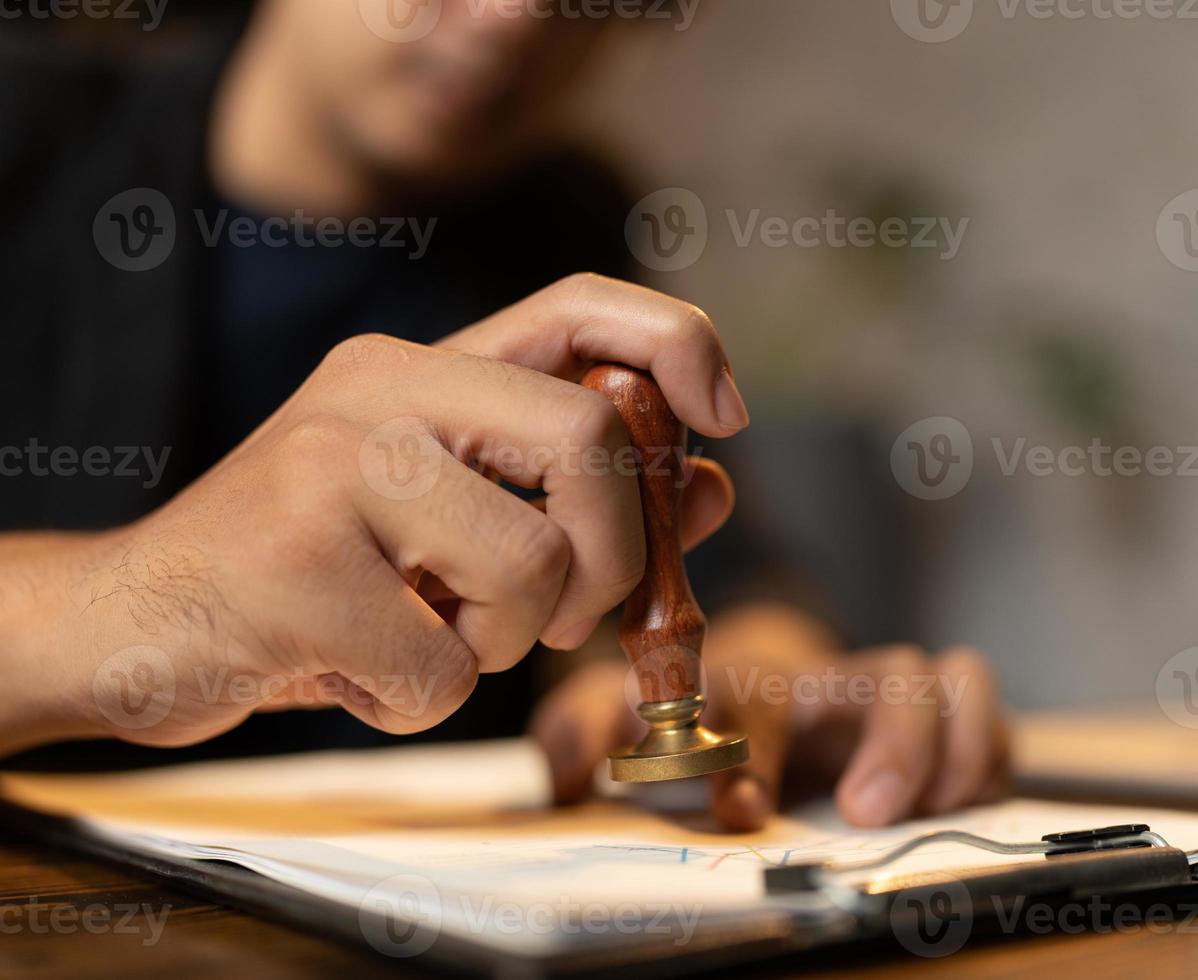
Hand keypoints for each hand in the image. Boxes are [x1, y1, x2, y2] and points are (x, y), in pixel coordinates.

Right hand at [5, 274, 747, 751]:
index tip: (723, 418)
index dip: (679, 343)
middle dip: (614, 554)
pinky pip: (443, 673)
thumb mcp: (444, 520)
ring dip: (500, 644)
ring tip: (422, 637)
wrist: (129, 621)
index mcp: (418, 368)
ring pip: (529, 567)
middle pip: (590, 435)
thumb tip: (708, 488)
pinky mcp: (293, 568)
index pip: (581, 303)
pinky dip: (417, 702)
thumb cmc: (310, 575)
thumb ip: (571, 497)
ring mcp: (329, 470)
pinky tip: (350, 671)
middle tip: (568, 614)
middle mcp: (377, 392)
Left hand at [530, 603, 1007, 830]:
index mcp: (748, 682)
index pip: (757, 701)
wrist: (751, 685)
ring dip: (948, 743)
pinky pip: (981, 708)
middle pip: (886, 673)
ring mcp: (885, 695)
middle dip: (890, 742)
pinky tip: (963, 798)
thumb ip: (580, 734)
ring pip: (943, 679)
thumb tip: (562, 773)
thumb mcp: (619, 718)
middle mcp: (827, 682)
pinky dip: (985, 746)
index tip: (742, 811)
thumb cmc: (688, 712)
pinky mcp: (933, 720)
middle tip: (867, 813)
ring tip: (932, 806)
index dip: (754, 754)